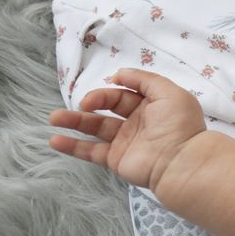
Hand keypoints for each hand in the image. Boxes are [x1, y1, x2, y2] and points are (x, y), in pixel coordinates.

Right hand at [48, 68, 206, 191]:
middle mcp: (137, 123)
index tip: (107, 85)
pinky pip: (90, 151)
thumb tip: (119, 74)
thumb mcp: (168, 92)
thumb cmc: (179, 125)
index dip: (112, 89)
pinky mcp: (116, 159)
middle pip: (107, 108)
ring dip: (73, 121)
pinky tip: (54, 140)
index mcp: (151, 106)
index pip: (124, 93)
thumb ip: (144, 79)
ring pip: (95, 128)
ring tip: (53, 117)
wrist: (181, 161)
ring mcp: (125, 142)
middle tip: (82, 103)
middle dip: (91, 102)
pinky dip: (72, 146)